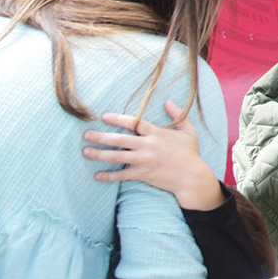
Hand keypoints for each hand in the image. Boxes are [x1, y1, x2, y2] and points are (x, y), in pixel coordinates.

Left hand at [83, 100, 223, 211]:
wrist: (192, 177)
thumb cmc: (191, 153)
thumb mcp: (189, 131)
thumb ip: (178, 115)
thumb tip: (168, 102)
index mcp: (157, 133)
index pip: (134, 123)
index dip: (118, 119)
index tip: (103, 116)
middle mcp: (148, 146)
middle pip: (119, 140)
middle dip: (101, 136)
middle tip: (86, 134)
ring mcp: (144, 161)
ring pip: (116, 157)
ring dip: (99, 154)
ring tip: (85, 151)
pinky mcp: (142, 174)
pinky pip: (121, 175)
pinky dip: (108, 176)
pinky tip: (97, 175)